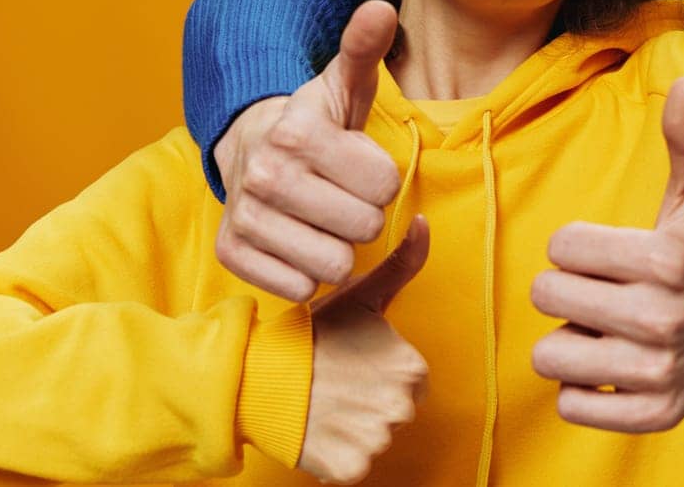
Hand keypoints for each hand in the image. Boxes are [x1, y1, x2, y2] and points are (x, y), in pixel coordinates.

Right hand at [215, 0, 403, 301]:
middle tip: (343, 194)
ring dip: (339, 247)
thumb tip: (381, 8)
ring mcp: (244, 217)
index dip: (382, 178)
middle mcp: (264, 175)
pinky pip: (299, 288)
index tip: (360, 165)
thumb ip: (365, 47)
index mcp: (296, 132)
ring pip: (335, 266)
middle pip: (364, 227)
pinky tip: (301, 241)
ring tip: (325, 218)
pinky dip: (308, 273)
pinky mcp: (231, 253)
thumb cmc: (315, 121)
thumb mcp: (343, 83)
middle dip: (364, 214)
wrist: (251, 146)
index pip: (385, 184)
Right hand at [301, 215, 430, 483]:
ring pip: (376, 439)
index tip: (351, 364)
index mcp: (412, 367)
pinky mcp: (352, 469)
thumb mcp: (361, 293)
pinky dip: (339, 458)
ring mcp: (377, 439)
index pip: (409, 380)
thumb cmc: (313, 334)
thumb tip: (424, 222)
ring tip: (326, 405)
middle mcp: (402, 405)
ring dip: (354, 429)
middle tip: (336, 384)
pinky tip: (320, 432)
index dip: (379, 373)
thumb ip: (402, 262)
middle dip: (370, 401)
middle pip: (395, 410)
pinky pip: (356, 469)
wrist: (259, 376)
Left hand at [530, 78, 683, 431]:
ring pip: (550, 354)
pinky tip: (610, 364)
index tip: (609, 252)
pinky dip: (581, 388)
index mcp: (667, 259)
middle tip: (603, 289)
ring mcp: (657, 370)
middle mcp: (662, 317)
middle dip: (567, 289)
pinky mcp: (652, 412)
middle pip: (548, 296)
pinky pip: (572, 404)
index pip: (562, 247)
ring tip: (604, 328)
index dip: (577, 246)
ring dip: (570, 340)